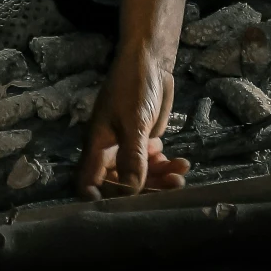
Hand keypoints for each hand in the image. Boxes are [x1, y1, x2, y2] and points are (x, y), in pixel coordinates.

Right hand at [76, 41, 188, 198]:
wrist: (151, 62)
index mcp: (98, 147)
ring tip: (181, 175)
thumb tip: (131, 191)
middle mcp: (110, 152)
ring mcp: (127, 148)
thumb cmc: (133, 87)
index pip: (88, 183)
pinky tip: (181, 163)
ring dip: (160, 180)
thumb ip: (132, 157)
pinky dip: (166, 168)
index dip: (100, 200)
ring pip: (140, 178)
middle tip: (172, 187)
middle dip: (146, 191)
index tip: (124, 208)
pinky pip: (152, 165)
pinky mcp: (143, 143)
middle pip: (120, 186)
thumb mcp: (133, 121)